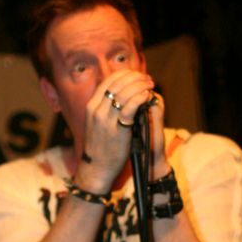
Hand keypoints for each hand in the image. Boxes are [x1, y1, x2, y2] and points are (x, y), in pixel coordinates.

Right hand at [77, 69, 155, 191]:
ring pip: (124, 93)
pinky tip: (146, 96)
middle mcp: (96, 110)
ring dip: (140, 86)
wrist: (96, 167)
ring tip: (150, 86)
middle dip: (135, 78)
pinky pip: (129, 108)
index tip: (138, 75)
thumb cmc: (100, 145)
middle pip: (117, 84)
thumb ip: (105, 107)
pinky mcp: (117, 130)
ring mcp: (105, 120)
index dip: (125, 74)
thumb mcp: (97, 122)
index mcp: (91, 105)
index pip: (108, 81)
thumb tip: (120, 93)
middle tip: (148, 79)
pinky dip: (139, 98)